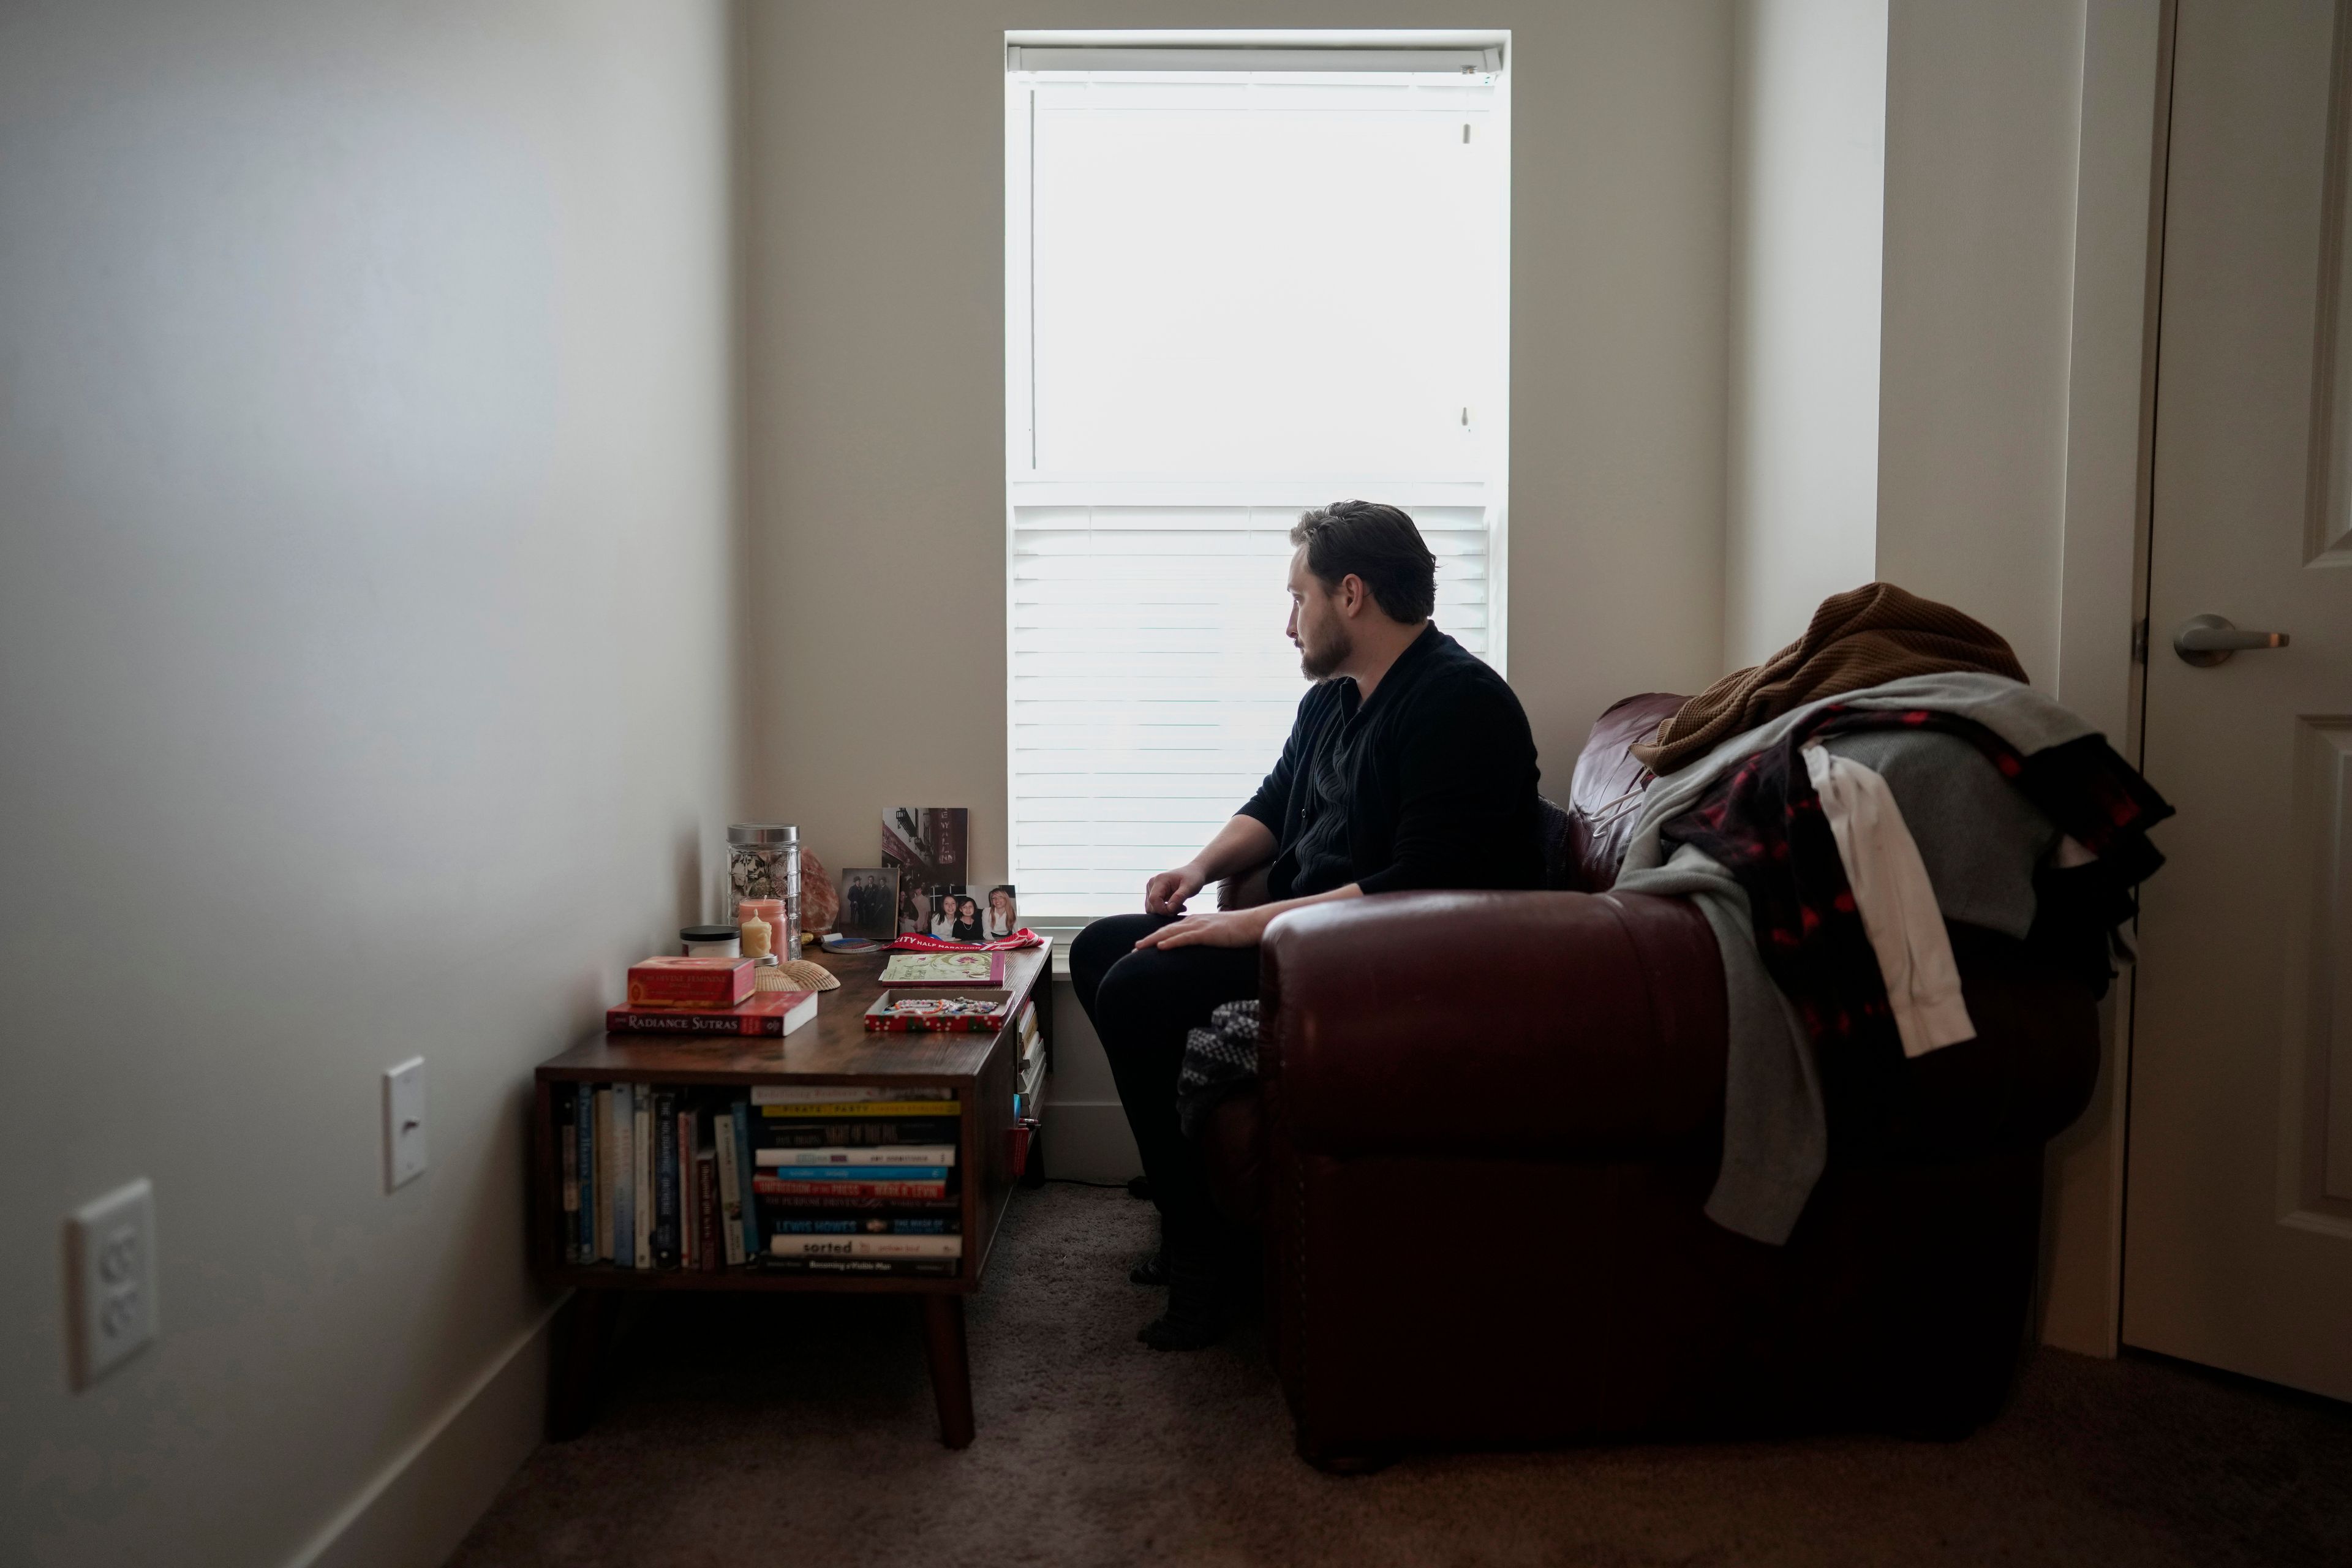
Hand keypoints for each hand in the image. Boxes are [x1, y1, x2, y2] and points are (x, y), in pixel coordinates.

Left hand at [1132, 905, 1272, 951]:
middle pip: (1166, 930)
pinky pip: (1186, 938)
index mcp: (1195, 922)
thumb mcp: (1216, 935)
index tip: (1143, 946)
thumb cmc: (1238, 931)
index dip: (1155, 937)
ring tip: (1139, 948)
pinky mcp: (1208, 933)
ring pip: (1171, 933)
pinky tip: (1161, 947)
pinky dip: (1172, 942)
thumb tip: (1197, 951)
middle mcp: (1194, 922)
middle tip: (1133, 949)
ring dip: (1153, 941)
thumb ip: (1205, 939)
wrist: (1254, 923)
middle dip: (1149, 940)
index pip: (1171, 930)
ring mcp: (1200, 927)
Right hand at [1143, 863, 1206, 915]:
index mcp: (1160, 880)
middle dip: (1166, 911)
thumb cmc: (1192, 878)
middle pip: (1152, 905)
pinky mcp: (1154, 894)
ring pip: (1153, 908)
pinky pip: (1155, 907)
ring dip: (1166, 911)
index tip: (1176, 912)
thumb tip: (1169, 909)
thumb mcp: (1190, 887)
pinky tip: (1177, 905)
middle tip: (1182, 908)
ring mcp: (1151, 889)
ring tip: (1181, 906)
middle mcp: (1152, 883)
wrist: (1193, 872)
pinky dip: (1165, 910)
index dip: (1162, 910)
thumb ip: (1179, 897)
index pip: (1154, 899)